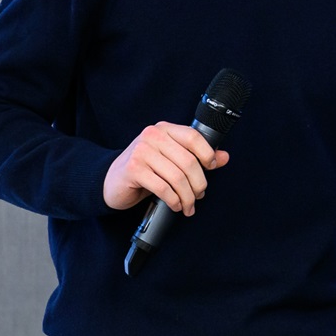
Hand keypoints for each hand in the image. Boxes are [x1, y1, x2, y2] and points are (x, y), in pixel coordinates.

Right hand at [103, 122, 226, 213]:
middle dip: (198, 183)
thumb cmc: (144, 168)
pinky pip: (163, 188)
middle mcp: (152, 136)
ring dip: (187, 196)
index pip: (193, 136)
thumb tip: (224, 157)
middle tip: (199, 195)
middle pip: (188, 161)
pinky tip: (175, 205)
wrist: (111, 180)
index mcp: (165, 129)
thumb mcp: (171, 159)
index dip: (207, 153)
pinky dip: (173, 200)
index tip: (212, 167)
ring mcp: (141, 152)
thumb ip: (197, 156)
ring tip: (188, 205)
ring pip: (177, 177)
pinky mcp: (133, 169)